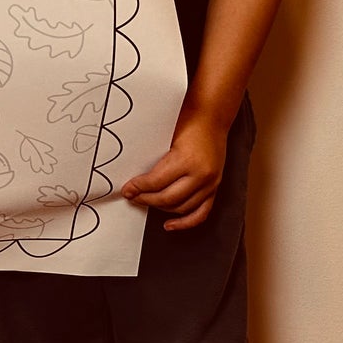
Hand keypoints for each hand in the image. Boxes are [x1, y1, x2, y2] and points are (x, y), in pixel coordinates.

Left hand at [120, 113, 227, 229]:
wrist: (212, 117)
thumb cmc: (187, 121)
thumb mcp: (166, 135)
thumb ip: (153, 157)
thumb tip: (132, 176)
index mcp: (186, 160)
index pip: (156, 182)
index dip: (138, 188)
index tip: (126, 189)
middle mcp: (201, 175)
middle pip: (168, 198)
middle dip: (145, 199)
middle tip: (131, 196)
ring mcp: (211, 183)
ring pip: (182, 207)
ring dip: (161, 208)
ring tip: (145, 202)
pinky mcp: (216, 187)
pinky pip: (202, 212)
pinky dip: (186, 222)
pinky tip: (170, 225)